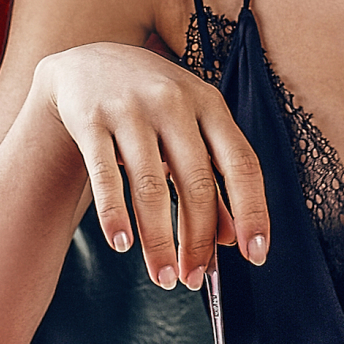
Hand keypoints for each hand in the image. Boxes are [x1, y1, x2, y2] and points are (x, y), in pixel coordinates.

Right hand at [33, 42, 269, 289]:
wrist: (87, 64)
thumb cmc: (150, 104)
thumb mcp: (189, 130)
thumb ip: (212, 179)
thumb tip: (232, 237)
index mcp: (209, 103)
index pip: (242, 162)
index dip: (252, 211)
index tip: (256, 254)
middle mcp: (174, 101)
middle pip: (196, 182)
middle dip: (198, 239)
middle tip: (194, 279)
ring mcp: (131, 108)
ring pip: (150, 185)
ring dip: (158, 240)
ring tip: (162, 276)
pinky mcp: (92, 119)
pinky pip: (106, 176)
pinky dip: (115, 215)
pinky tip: (122, 244)